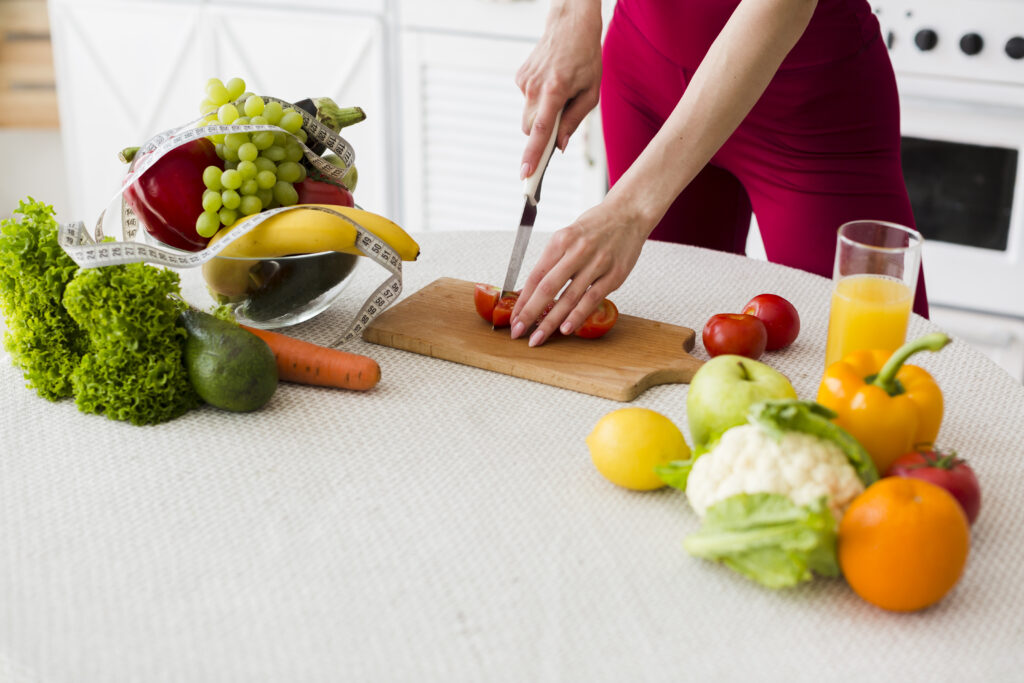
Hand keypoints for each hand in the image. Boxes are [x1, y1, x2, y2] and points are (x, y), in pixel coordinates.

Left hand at [509, 198, 648, 345]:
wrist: (629, 213)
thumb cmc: (596, 226)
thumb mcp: (567, 236)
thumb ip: (552, 262)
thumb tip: (531, 291)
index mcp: (561, 240)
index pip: (535, 276)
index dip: (522, 300)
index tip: (514, 317)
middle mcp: (578, 251)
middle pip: (548, 288)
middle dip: (530, 313)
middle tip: (518, 331)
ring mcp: (597, 263)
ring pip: (569, 298)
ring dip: (551, 321)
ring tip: (538, 337)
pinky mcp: (614, 275)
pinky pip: (592, 299)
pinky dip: (578, 316)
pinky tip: (566, 328)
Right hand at [515, 1, 602, 178]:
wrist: (570, 25)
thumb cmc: (586, 58)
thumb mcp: (591, 92)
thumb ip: (574, 120)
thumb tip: (559, 145)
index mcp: (555, 90)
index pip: (541, 130)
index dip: (533, 154)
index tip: (526, 173)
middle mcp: (535, 87)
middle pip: (530, 128)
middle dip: (542, 133)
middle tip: (559, 123)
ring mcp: (524, 81)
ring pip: (528, 116)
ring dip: (542, 115)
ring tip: (559, 93)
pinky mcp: (519, 77)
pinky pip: (527, 101)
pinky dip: (538, 100)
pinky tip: (551, 83)